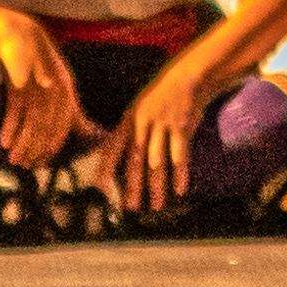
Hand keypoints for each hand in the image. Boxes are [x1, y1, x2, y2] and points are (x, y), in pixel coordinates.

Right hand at [0, 11, 85, 170]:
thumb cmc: (37, 63)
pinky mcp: (18, 80)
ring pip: (33, 121)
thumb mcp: (59, 88)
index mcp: (67, 91)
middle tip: (24, 164)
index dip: (52, 147)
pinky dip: (11, 127)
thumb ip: (74, 113)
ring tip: (14, 158)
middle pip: (48, 127)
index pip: (64, 126)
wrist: (16, 32)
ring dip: (23, 143)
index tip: (41, 162)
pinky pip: (17, 108)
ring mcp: (37, 84)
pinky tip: (5, 141)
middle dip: (36, 149)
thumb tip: (94, 134)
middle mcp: (55, 88)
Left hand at [96, 56, 223, 215]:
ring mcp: (162, 124)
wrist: (186, 79)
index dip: (106, 168)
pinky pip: (180, 155)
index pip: (113, 147)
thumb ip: (129, 133)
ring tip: (156, 206)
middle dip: (132, 186)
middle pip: (135, 160)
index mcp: (128, 119)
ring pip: (158, 162)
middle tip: (131, 207)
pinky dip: (180, 174)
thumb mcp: (138, 110)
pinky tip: (179, 190)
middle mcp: (142, 122)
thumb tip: (116, 160)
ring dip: (157, 186)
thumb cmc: (160, 99)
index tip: (100, 188)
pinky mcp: (181, 127)